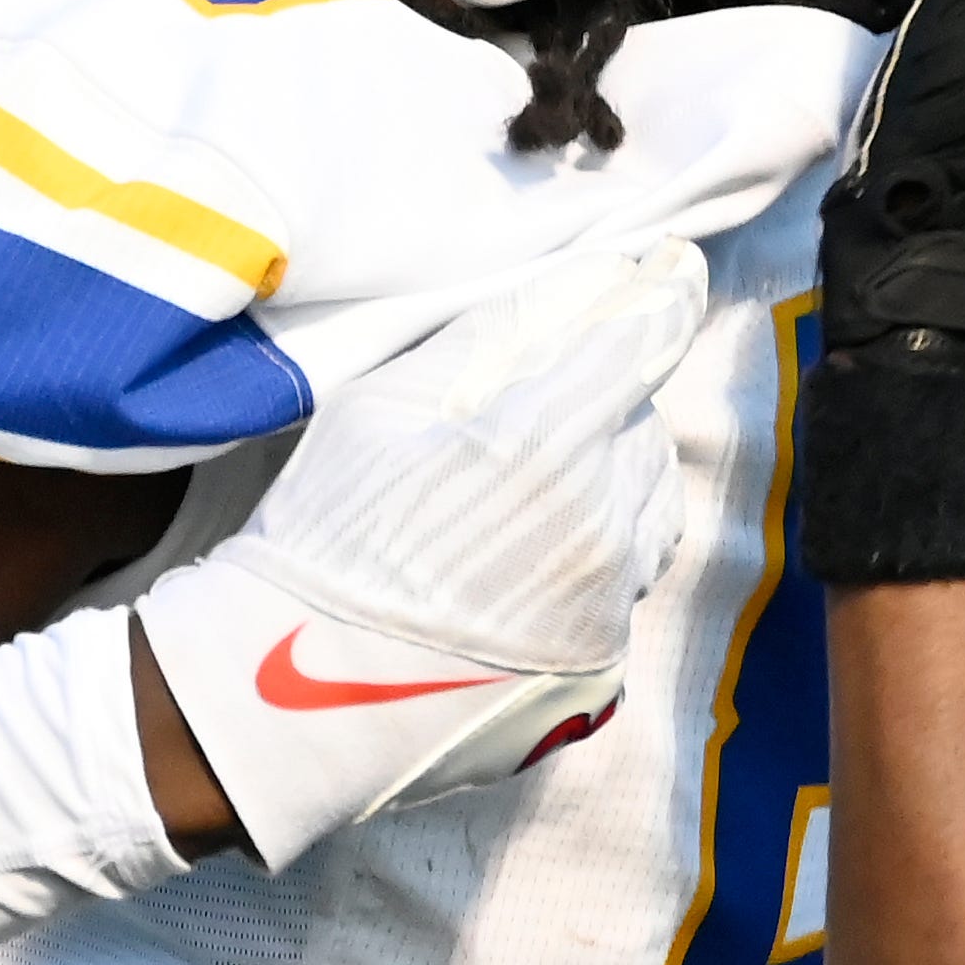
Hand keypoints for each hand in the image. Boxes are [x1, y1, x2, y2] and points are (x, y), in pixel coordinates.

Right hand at [136, 239, 701, 870]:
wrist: (291, 702)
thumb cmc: (322, 540)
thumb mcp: (382, 407)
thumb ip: (493, 335)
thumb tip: (589, 277)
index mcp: (540, 446)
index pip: (644, 338)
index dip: (665, 291)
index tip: (673, 261)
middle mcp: (597, 525)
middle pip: (642, 417)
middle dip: (602, 394)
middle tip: (527, 406)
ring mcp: (607, 602)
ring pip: (650, 493)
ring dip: (612, 468)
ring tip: (521, 487)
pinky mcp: (605, 662)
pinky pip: (631, 571)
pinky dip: (600, 545)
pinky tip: (523, 556)